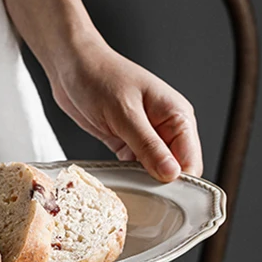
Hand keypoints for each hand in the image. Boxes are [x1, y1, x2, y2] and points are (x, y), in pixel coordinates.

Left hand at [48, 36, 202, 181]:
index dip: (180, 182)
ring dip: (142, 182)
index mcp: (176, 115)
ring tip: (128, 187)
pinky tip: (118, 180)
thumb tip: (172, 174)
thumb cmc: (98, 77)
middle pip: (175, 170)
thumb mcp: (125, 113)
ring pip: (154, 171)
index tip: (162, 196)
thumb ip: (149, 146)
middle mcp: (166, 127)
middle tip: (142, 195)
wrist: (70, 65)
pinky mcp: (128, 142)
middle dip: (161, 185)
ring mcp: (147, 136)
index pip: (191, 160)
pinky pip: (135, 168)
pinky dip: (128, 176)